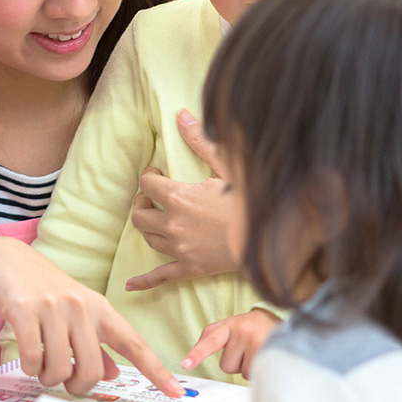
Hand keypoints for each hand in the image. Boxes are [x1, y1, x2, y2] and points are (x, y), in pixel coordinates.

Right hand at [0, 237, 183, 398]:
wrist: (4, 260)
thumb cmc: (43, 290)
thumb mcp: (76, 312)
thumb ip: (95, 344)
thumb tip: (114, 374)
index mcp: (99, 309)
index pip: (134, 343)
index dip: (156, 370)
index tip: (176, 392)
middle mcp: (81, 307)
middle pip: (91, 370)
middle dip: (76, 386)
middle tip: (65, 381)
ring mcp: (53, 308)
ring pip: (59, 369)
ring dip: (48, 378)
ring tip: (42, 366)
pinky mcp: (24, 310)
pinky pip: (33, 359)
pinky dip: (29, 368)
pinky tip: (27, 359)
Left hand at [126, 110, 236, 290]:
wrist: (271, 238)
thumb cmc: (250, 200)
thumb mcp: (227, 166)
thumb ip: (200, 141)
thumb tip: (180, 115)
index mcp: (178, 197)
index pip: (146, 184)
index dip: (149, 177)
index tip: (158, 173)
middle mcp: (172, 224)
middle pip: (139, 215)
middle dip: (142, 204)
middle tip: (153, 198)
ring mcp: (179, 249)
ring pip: (148, 239)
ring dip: (148, 228)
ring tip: (157, 219)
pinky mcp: (189, 268)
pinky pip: (160, 277)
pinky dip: (143, 281)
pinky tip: (129, 286)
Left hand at [181, 308, 278, 377]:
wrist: (279, 321)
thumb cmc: (252, 327)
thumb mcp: (230, 325)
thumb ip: (211, 337)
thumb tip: (194, 353)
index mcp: (229, 325)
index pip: (211, 340)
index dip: (197, 353)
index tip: (185, 364)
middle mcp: (242, 331)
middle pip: (226, 366)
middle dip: (237, 363)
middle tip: (248, 350)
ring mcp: (256, 341)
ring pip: (242, 372)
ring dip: (249, 367)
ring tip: (258, 352)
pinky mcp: (269, 351)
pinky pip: (255, 374)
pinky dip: (259, 370)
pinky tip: (266, 356)